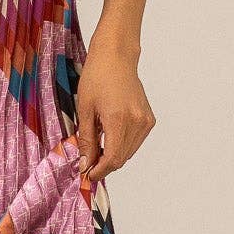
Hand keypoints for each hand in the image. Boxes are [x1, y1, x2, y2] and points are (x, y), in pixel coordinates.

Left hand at [74, 36, 155, 182]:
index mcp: (119, 120)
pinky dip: (122, 145)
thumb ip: (86, 140)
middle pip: (122, 158)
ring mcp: (145, 121)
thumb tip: (85, 163)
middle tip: (88, 165)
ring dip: (113, 156)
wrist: (116, 58)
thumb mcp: (85, 110)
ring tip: (96, 150)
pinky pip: (135, 141)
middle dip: (104, 165)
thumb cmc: (97, 77)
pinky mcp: (148, 119)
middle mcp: (137, 122)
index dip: (99, 171)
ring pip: (129, 152)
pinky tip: (109, 137)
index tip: (87, 175)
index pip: (112, 159)